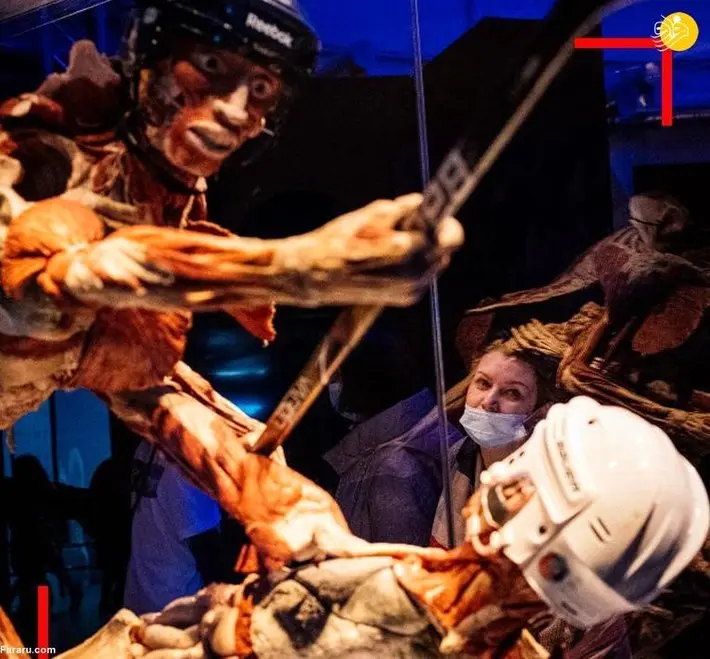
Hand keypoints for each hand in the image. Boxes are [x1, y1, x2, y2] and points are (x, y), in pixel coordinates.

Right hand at [276, 193, 462, 305]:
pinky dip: (418, 262)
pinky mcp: (406, 299)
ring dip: (427, 248)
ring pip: (437, 262)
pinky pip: (425, 275)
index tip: (436, 210)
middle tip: (416, 221)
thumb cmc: (333, 244)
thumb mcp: (360, 218)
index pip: (449, 235)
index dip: (444, 221)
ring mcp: (410, 291)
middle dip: (435, 233)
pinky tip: (397, 254)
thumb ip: (393, 210)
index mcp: (403, 251)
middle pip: (446, 249)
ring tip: (401, 237)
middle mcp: (412, 275)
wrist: (314, 278)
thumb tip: (418, 202)